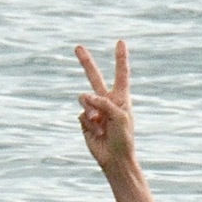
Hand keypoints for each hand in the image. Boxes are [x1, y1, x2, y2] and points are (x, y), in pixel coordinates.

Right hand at [76, 40, 134, 171]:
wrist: (115, 159)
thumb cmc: (123, 138)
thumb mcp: (119, 116)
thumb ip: (103, 102)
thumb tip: (84, 98)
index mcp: (121, 98)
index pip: (121, 74)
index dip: (120, 58)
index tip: (120, 42)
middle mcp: (107, 101)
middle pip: (94, 77)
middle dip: (86, 62)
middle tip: (77, 47)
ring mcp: (95, 110)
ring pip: (83, 99)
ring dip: (89, 110)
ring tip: (99, 123)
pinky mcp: (85, 121)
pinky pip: (81, 115)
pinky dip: (88, 123)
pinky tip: (96, 132)